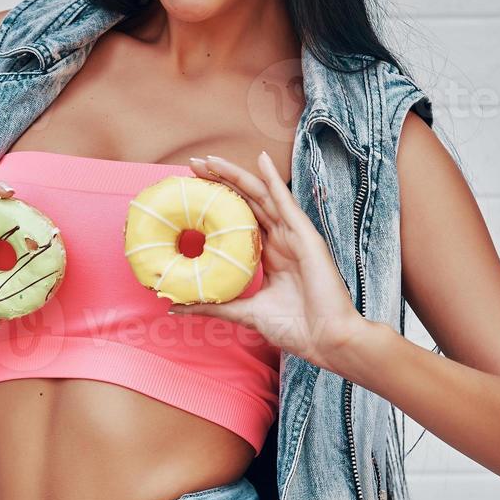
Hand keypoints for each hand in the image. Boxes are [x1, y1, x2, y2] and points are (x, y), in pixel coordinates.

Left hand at [176, 150, 374, 371]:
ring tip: (212, 160)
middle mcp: (280, 239)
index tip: (190, 189)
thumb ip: (213, 305)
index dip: (216, 202)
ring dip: (236, 175)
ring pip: (261, 195)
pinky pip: (286, 201)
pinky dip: (274, 179)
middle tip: (194, 165)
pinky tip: (261, 159)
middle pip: (246, 201)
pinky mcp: (305, 235)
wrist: (326, 340)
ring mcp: (293, 235)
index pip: (238, 218)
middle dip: (220, 181)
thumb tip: (174, 307)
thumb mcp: (244, 312)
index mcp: (269, 254)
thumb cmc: (294, 328)